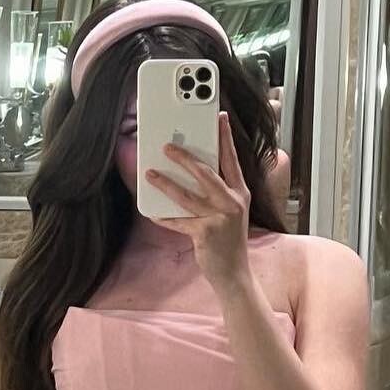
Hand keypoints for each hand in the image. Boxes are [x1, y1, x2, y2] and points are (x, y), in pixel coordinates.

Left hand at [147, 112, 251, 291]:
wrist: (234, 271)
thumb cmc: (227, 237)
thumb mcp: (229, 210)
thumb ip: (216, 191)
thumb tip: (190, 170)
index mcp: (239, 192)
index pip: (231, 159)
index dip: (225, 137)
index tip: (219, 118)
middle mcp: (232, 202)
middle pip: (206, 173)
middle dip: (185, 157)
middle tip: (167, 146)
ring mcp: (219, 218)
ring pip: (187, 195)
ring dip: (165, 183)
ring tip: (149, 172)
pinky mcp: (205, 233)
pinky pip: (178, 221)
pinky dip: (163, 216)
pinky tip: (151, 211)